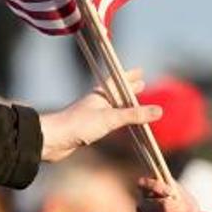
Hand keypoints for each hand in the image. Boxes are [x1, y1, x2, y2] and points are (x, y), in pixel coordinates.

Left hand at [39, 69, 161, 162]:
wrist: (53, 140)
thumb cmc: (78, 125)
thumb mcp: (110, 118)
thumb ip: (134, 115)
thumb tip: (159, 111)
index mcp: (100, 94)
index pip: (118, 81)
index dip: (129, 76)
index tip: (140, 71)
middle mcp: (96, 102)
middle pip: (116, 92)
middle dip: (129, 89)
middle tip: (141, 84)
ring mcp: (91, 115)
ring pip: (112, 107)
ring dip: (124, 104)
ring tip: (133, 103)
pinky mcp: (87, 129)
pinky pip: (107, 121)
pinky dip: (117, 120)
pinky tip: (117, 124)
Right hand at [136, 176, 202, 211]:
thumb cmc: (182, 207)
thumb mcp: (182, 195)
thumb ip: (177, 194)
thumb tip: (174, 196)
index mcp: (146, 192)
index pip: (145, 185)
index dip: (158, 188)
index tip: (172, 192)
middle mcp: (142, 207)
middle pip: (164, 206)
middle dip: (183, 209)